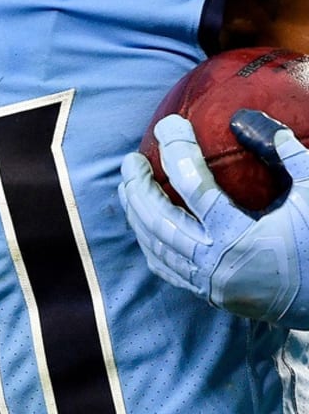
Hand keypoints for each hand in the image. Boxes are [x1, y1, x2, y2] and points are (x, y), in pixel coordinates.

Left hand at [119, 110, 308, 326]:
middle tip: (131, 159)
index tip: (168, 125)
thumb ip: (285, 154)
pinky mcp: (212, 296)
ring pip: (156, 245)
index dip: (176, 149)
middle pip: (159, 219)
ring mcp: (211, 284)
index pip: (192, 185)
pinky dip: (149, 243)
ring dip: (137, 213)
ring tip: (128, 185)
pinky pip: (167, 268)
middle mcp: (217, 263)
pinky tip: (142, 223)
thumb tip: (247, 117)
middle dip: (139, 185)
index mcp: (239, 237)